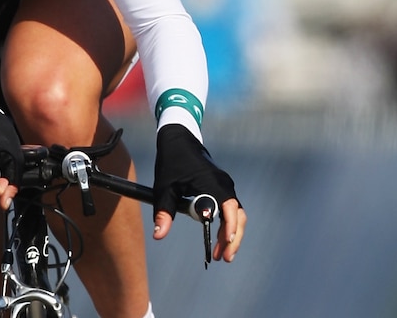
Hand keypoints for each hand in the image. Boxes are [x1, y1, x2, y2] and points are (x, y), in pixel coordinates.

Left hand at [152, 124, 245, 261]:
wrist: (179, 138)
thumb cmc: (171, 161)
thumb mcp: (164, 188)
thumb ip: (163, 212)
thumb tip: (158, 235)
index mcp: (212, 184)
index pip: (229, 211)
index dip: (229, 229)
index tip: (223, 245)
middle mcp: (224, 185)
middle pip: (238, 217)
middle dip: (233, 239)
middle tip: (223, 258)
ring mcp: (225, 186)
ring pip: (237, 214)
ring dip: (231, 234)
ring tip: (220, 253)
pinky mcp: (222, 187)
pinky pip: (231, 209)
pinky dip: (228, 224)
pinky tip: (218, 237)